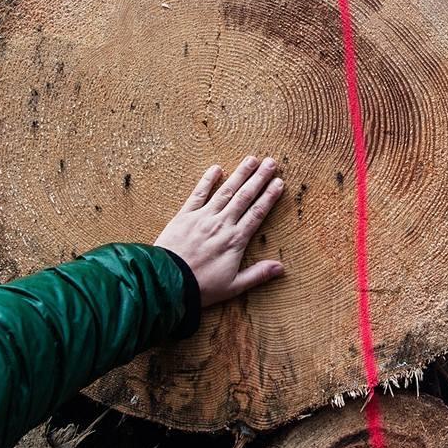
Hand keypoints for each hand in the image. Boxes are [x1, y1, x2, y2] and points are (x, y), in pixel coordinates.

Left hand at [154, 156, 284, 306]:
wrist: (166, 283)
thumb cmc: (200, 287)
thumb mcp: (233, 286)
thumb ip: (258, 274)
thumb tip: (281, 268)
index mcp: (235, 240)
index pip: (257, 213)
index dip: (269, 196)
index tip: (279, 182)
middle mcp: (222, 224)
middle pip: (244, 197)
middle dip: (259, 178)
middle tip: (271, 162)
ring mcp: (203, 217)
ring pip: (225, 191)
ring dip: (239, 174)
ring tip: (251, 159)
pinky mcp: (184, 216)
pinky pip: (198, 194)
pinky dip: (207, 180)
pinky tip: (216, 168)